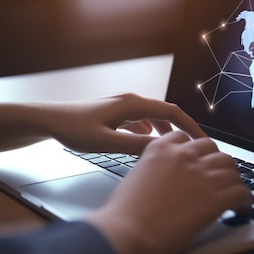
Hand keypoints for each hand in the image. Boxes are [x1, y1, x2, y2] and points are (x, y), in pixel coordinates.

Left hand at [0, 93, 206, 153]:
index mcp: (132, 105)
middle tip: (195, 149)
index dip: (191, 127)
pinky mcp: (115, 114)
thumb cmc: (73, 128)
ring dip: (167, 132)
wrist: (49, 120)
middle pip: (167, 113)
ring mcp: (123, 107)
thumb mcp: (105, 142)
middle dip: (183, 130)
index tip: (204, 141)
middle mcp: (131, 102)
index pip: (172, 112)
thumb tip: (162, 151)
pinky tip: (148, 144)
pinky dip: (151, 132)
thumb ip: (134, 146)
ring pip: (154, 118)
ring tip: (176, 150)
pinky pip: (142, 122)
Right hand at [87, 131, 252, 253]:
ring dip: (233, 180)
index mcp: (162, 148)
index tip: (200, 159)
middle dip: (217, 162)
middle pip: (214, 149)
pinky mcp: (215, 199)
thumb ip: (155, 167)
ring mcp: (202, 176)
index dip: (196, 149)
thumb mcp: (136, 175)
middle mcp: (185, 156)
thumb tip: (167, 176)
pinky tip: (242, 208)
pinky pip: (241, 192)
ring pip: (231, 168)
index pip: (188, 137)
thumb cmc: (125, 211)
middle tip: (219, 176)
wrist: (128, 231)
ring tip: (233, 193)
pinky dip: (245, 200)